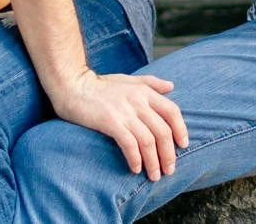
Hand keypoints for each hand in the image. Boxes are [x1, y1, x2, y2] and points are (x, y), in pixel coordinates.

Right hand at [48, 69, 188, 181]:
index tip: (183, 145)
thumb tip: (171, 86)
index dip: (180, 129)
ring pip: (148, 141)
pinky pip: (129, 144)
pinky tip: (135, 168)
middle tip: (169, 169)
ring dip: (154, 162)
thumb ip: (150, 83)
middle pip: (162, 131)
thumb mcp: (128, 79)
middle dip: (169, 154)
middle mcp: (138, 101)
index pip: (172, 111)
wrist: (73, 85)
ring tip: (154, 175)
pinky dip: (135, 159)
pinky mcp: (110, 122)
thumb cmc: (100, 85)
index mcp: (145, 91)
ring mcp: (124, 112)